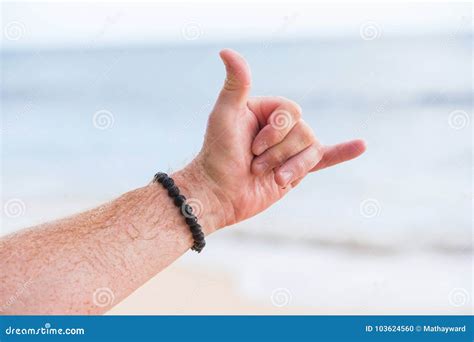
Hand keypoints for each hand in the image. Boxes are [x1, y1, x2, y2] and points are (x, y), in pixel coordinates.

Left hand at [174, 49, 365, 232]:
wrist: (219, 194)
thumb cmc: (217, 154)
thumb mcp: (225, 115)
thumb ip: (236, 84)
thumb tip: (226, 51)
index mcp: (266, 111)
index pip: (291, 111)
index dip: (276, 131)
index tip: (252, 146)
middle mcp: (279, 129)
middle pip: (303, 131)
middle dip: (278, 152)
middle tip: (254, 164)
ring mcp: (290, 150)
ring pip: (311, 149)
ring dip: (289, 167)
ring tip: (267, 176)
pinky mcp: (296, 170)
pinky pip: (325, 158)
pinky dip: (343, 152)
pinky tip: (361, 145)